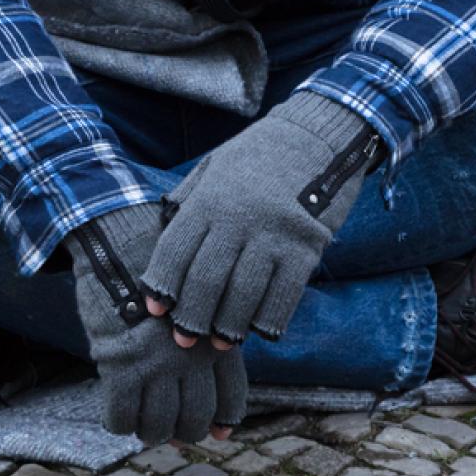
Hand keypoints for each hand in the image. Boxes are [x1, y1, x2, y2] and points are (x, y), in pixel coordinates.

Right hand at [67, 202, 245, 444]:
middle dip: (186, 431)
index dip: (224, 420)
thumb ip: (208, 330)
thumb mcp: (199, 294)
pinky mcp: (121, 367)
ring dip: (152, 432)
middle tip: (175, 432)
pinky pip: (121, 415)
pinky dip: (119, 424)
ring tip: (145, 429)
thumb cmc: (158, 262)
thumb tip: (209, 365)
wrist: (120, 239)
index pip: (231, 396)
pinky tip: (118, 418)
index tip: (219, 433)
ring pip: (159, 424)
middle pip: (196, 417)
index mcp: (217, 336)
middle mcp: (193, 356)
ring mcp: (157, 364)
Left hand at [139, 90, 381, 345]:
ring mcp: (274, 234)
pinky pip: (284, 296)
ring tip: (220, 341)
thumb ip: (190, 200)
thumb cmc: (262, 154)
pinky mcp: (307, 247)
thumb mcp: (217, 165)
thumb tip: (163, 236)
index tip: (156, 310)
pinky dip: (269, 321)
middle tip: (185, 340)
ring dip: (228, 327)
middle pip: (206, 281)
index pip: (175, 251)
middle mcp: (239, 217)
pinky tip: (259, 331)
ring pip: (243, 295)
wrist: (320, 134)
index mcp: (211, 197)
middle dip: (191, 318)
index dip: (161, 286)